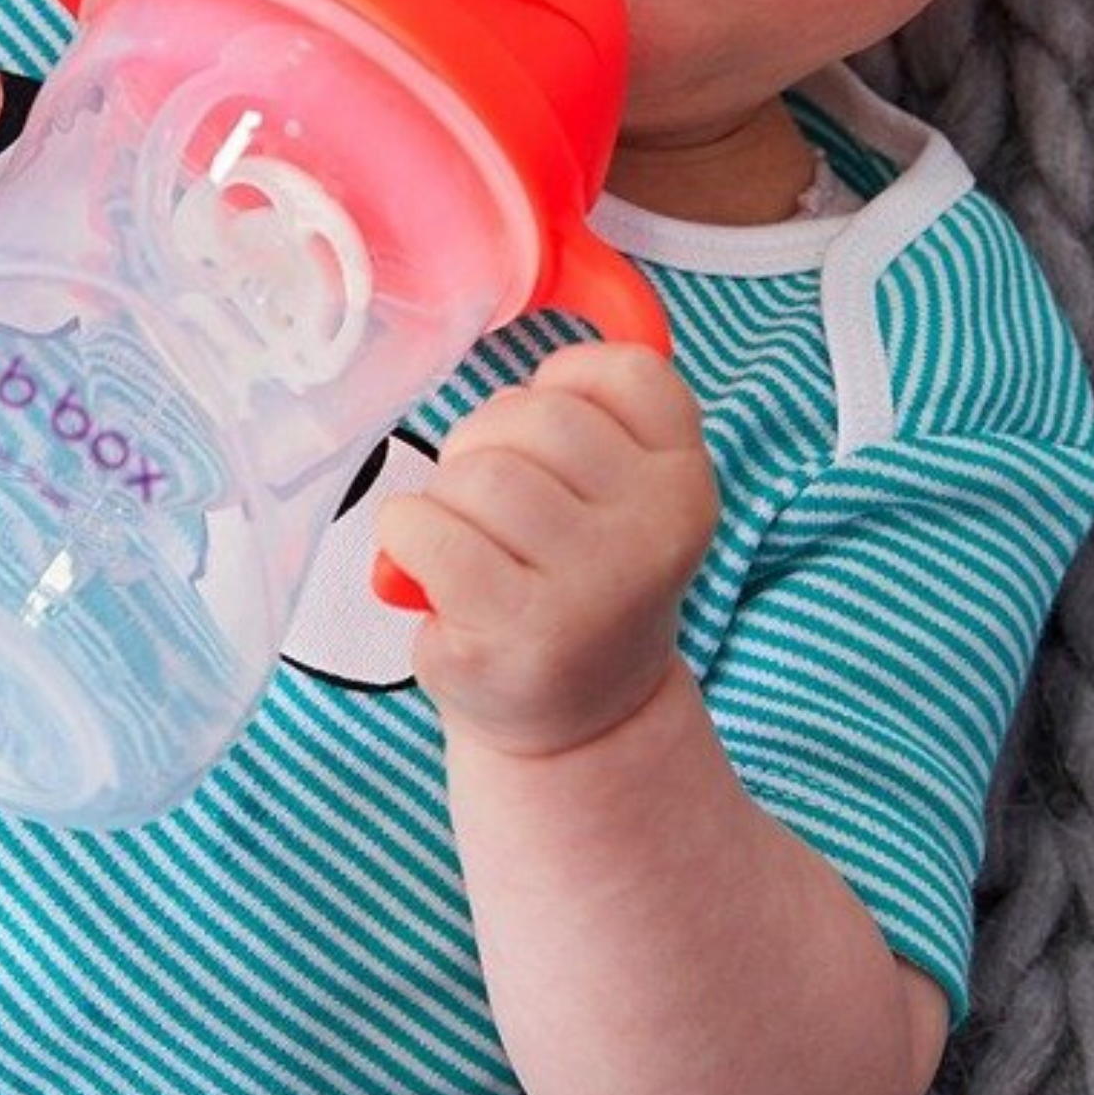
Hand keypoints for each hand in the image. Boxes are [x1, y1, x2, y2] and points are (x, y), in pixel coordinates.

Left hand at [373, 342, 717, 757]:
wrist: (583, 723)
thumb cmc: (577, 580)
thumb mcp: (621, 496)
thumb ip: (591, 422)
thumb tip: (499, 397)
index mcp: (684, 480)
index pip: (625, 370)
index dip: (564, 389)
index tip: (557, 449)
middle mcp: (654, 528)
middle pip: (533, 417)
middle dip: (486, 446)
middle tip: (497, 512)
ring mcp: (592, 585)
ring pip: (478, 472)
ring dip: (447, 501)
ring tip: (470, 550)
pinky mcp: (519, 632)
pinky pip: (426, 529)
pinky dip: (409, 539)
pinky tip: (436, 578)